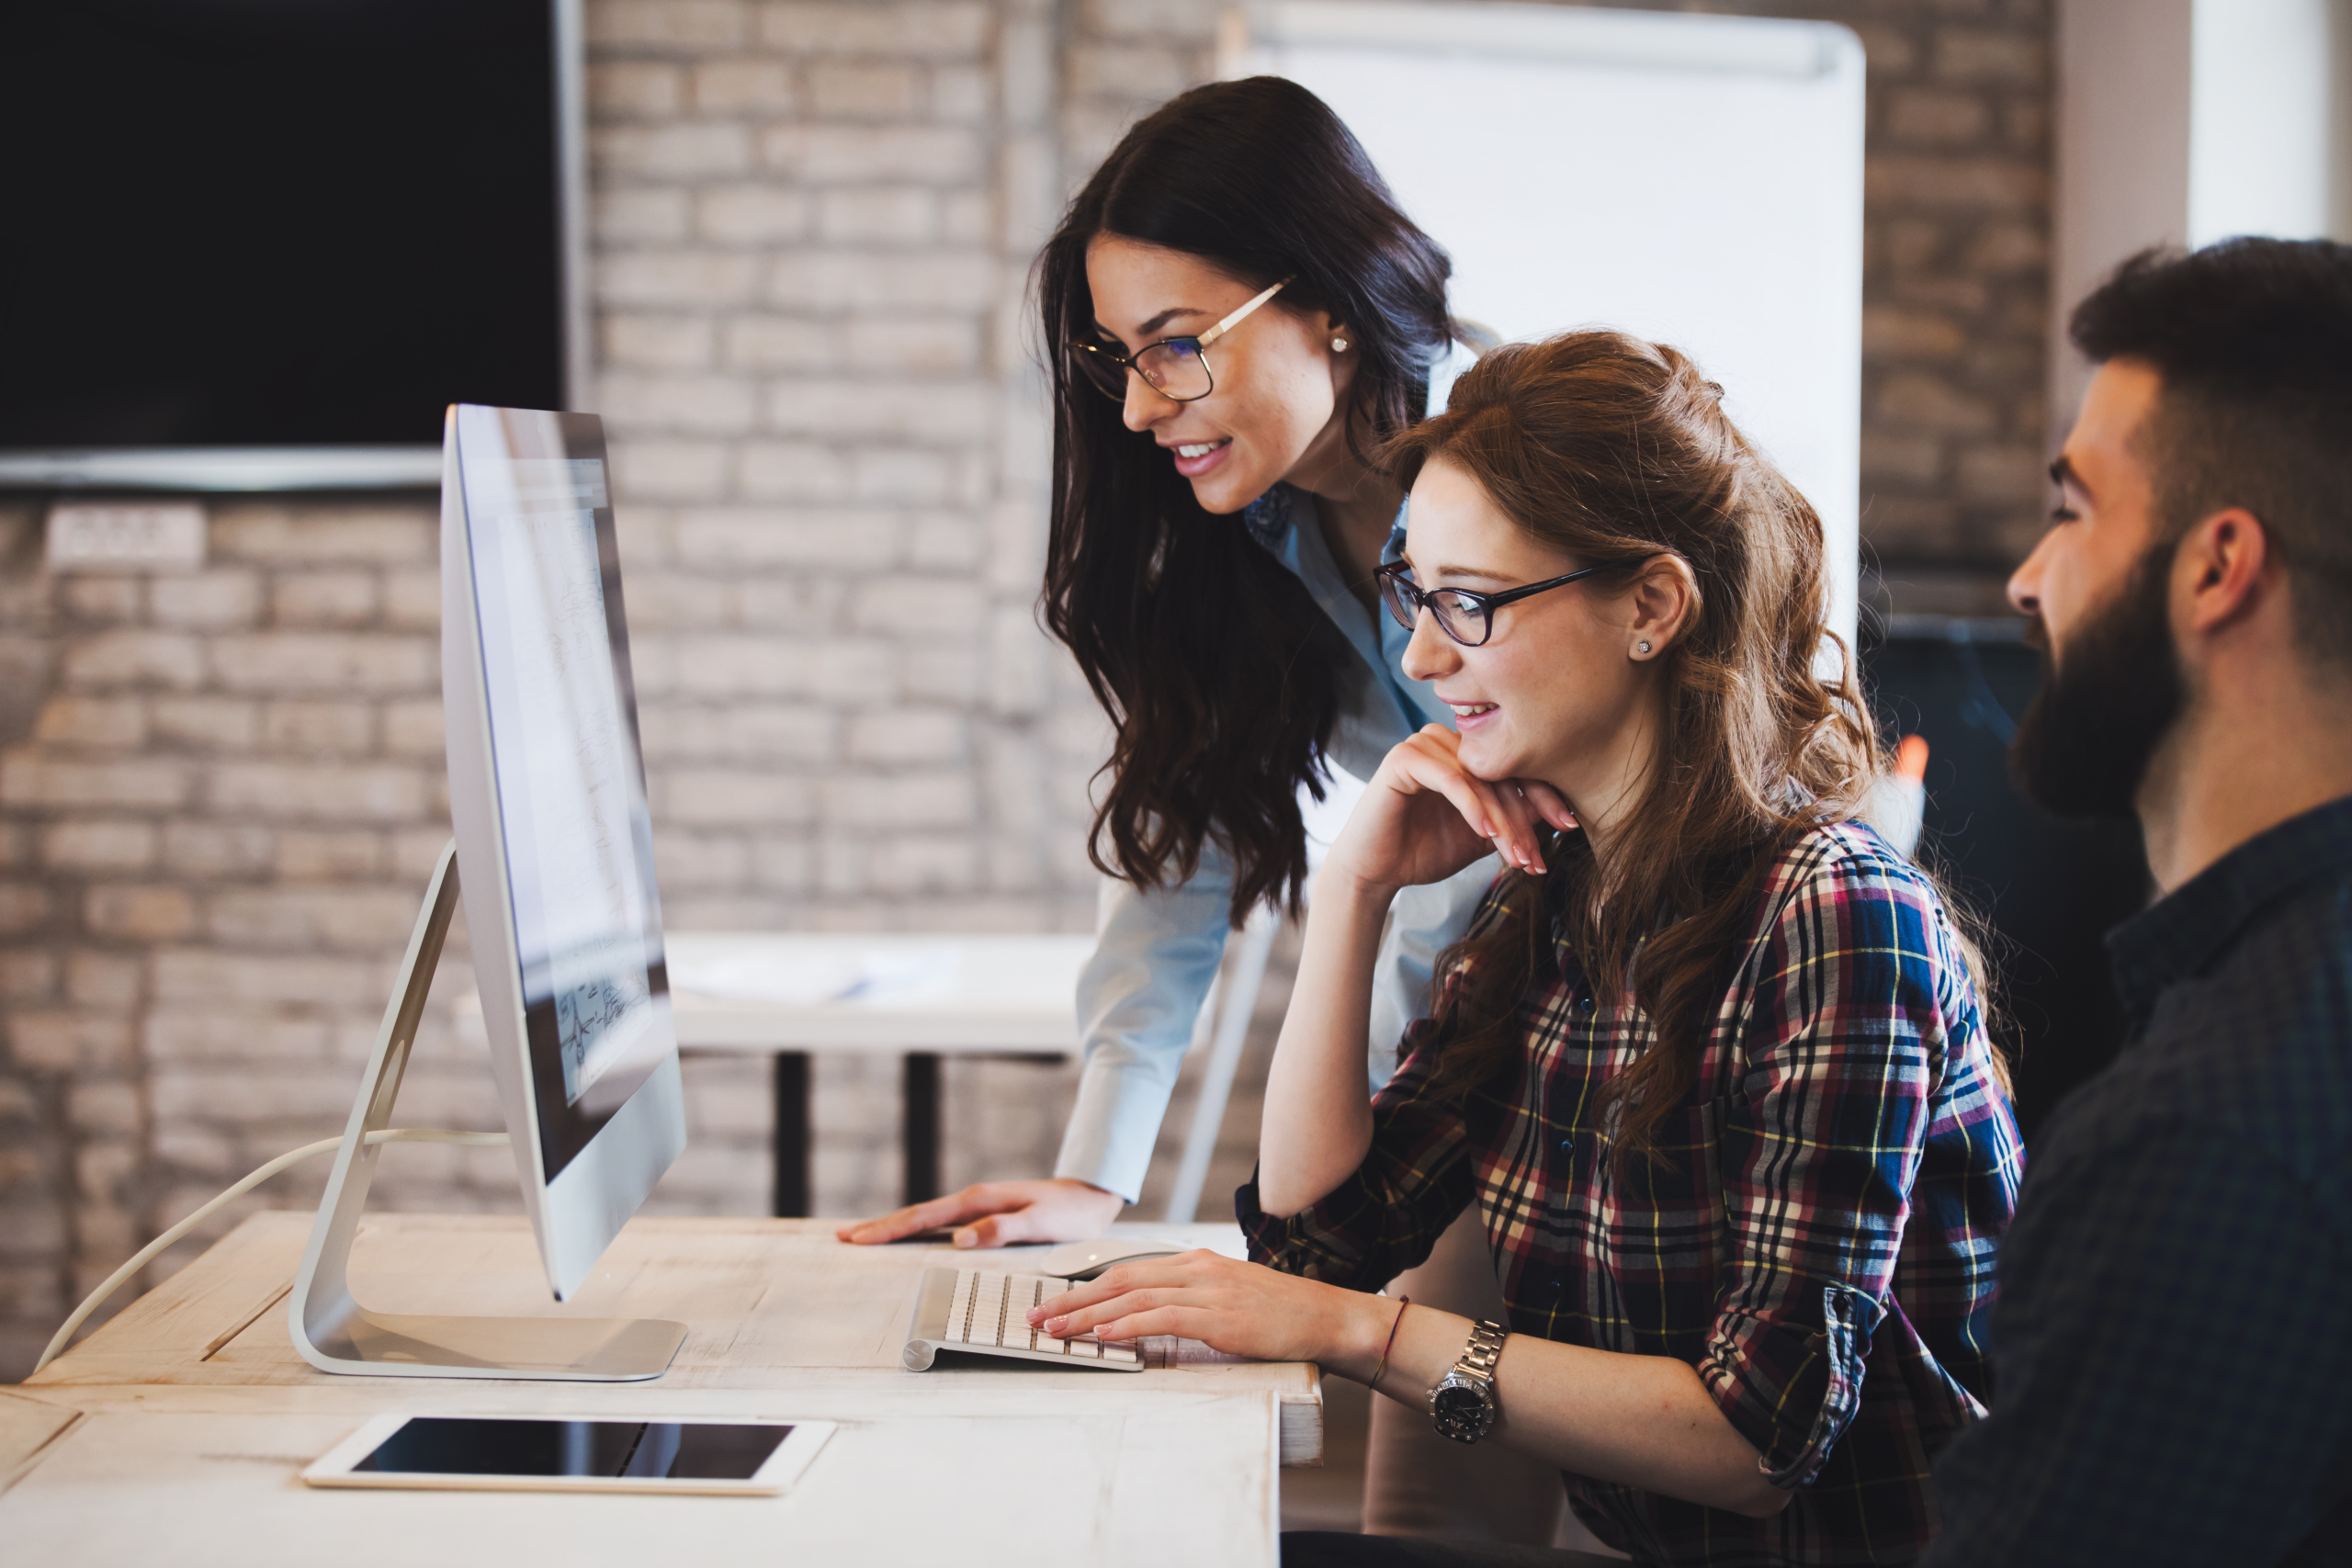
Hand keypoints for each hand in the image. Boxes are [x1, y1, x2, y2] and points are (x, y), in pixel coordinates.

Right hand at [834, 1177, 1123, 1247]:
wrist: (1089, 1198)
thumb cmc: (1069, 1214)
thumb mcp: (1041, 1223)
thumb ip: (1002, 1229)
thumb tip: (959, 1238)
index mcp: (979, 1202)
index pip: (925, 1217)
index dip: (890, 1229)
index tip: (858, 1238)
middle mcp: (972, 1201)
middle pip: (917, 1215)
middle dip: (879, 1226)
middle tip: (843, 1237)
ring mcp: (975, 1207)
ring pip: (925, 1218)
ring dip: (893, 1228)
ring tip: (862, 1237)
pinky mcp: (982, 1216)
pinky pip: (940, 1223)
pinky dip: (916, 1229)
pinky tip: (907, 1237)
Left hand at [1027, 1250, 1389, 1370]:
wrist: (1326, 1317)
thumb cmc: (1277, 1314)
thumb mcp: (1225, 1298)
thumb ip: (1187, 1302)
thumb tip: (1145, 1319)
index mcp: (1194, 1262)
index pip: (1127, 1271)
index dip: (1085, 1288)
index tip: (1054, 1303)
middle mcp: (1196, 1268)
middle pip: (1119, 1279)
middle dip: (1073, 1299)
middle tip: (1038, 1317)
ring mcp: (1208, 1289)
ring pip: (1133, 1297)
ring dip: (1089, 1316)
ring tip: (1057, 1330)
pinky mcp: (1221, 1316)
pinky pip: (1163, 1317)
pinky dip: (1128, 1325)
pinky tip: (1104, 1335)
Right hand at [1323, 725, 1574, 895]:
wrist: (1375, 872)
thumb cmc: (1424, 851)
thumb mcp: (1482, 835)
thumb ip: (1514, 818)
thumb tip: (1560, 812)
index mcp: (1466, 753)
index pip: (1514, 767)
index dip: (1545, 797)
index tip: (1570, 826)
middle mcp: (1446, 740)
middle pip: (1500, 773)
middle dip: (1523, 821)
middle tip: (1537, 857)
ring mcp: (1423, 745)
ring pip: (1478, 779)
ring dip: (1501, 821)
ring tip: (1515, 856)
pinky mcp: (1403, 758)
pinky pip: (1450, 779)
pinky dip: (1471, 807)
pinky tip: (1485, 834)